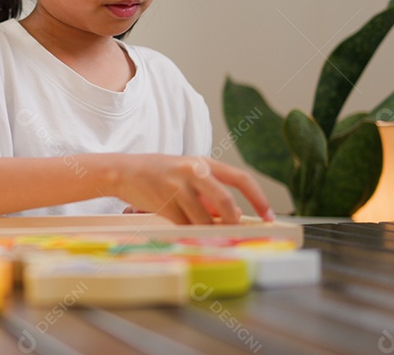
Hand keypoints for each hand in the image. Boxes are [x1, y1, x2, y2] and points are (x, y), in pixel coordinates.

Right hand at [112, 154, 274, 224]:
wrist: (124, 171)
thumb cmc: (159, 175)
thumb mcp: (188, 176)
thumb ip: (210, 193)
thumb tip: (233, 216)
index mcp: (204, 163)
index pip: (241, 179)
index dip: (259, 199)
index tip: (269, 216)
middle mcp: (194, 171)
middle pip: (226, 202)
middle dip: (233, 222)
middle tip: (234, 231)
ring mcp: (179, 186)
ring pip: (205, 219)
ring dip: (206, 230)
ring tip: (199, 227)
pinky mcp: (165, 203)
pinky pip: (185, 225)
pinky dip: (188, 230)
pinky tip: (180, 224)